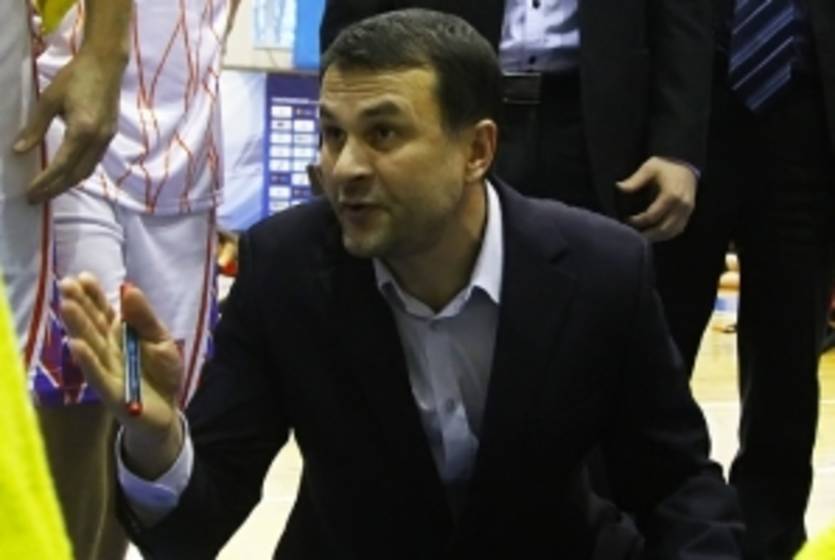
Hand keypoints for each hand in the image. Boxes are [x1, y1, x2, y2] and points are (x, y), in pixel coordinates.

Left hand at [15, 46, 124, 203]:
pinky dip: (79, 172)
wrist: (106, 65)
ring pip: (87, 171)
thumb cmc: (75, 77)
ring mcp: (106, 140)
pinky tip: (67, 173)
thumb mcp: (49, 100)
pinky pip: (94, 162)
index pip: (61, 166)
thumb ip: (35, 127)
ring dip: (68, 184)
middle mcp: (97, 141)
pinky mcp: (109, 136)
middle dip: (55, 189)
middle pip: (76, 175)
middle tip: (36, 199)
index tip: (29, 193)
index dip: (44, 182)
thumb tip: (19, 150)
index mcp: (82, 132)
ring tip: (49, 190)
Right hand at [59, 273, 183, 477]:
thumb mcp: (161, 340)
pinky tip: (76, 345)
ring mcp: (106, 369)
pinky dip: (88, 361)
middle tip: (65, 284)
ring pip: (90, 346)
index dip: (93, 295)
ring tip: (67, 307)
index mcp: (120, 334)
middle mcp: (108, 349)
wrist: (167, 410)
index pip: (103, 311)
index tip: (83, 277)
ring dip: (78, 327)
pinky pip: (97, 375)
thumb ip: (145, 318)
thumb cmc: (162, 371)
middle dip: (79, 305)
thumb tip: (130, 289)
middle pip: (92, 325)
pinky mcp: (110, 392)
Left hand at [617, 156, 696, 241]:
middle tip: (631, 235)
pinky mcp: (688, 215)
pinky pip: (677, 230)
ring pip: (670, 232)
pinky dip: (664, 236)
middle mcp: (682, 205)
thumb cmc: (665, 168)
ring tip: (639, 238)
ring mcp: (687, 212)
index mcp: (671, 195)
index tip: (626, 220)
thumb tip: (619, 187)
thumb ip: (635, 179)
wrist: (685, 169)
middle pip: (662, 228)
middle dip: (646, 234)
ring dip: (655, 238)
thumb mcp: (649, 167)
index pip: (652, 216)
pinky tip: (652, 235)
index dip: (637, 221)